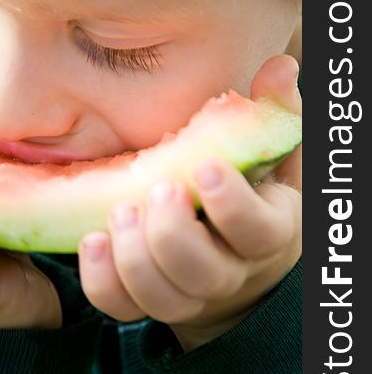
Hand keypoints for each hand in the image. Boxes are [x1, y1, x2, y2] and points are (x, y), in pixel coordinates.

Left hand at [78, 54, 301, 350]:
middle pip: (203, 273)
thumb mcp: (271, 158)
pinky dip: (102, 281)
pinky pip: (122, 308)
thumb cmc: (252, 195)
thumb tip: (281, 66)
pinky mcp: (148, 301)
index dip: (232, 205)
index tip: (204, 168)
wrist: (235, 256)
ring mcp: (187, 293)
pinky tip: (92, 242)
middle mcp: (227, 271)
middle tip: (155, 190)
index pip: (257, 231)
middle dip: (173, 234)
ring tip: (119, 212)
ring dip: (134, 258)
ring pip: (162, 297)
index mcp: (265, 233)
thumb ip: (273, 116)